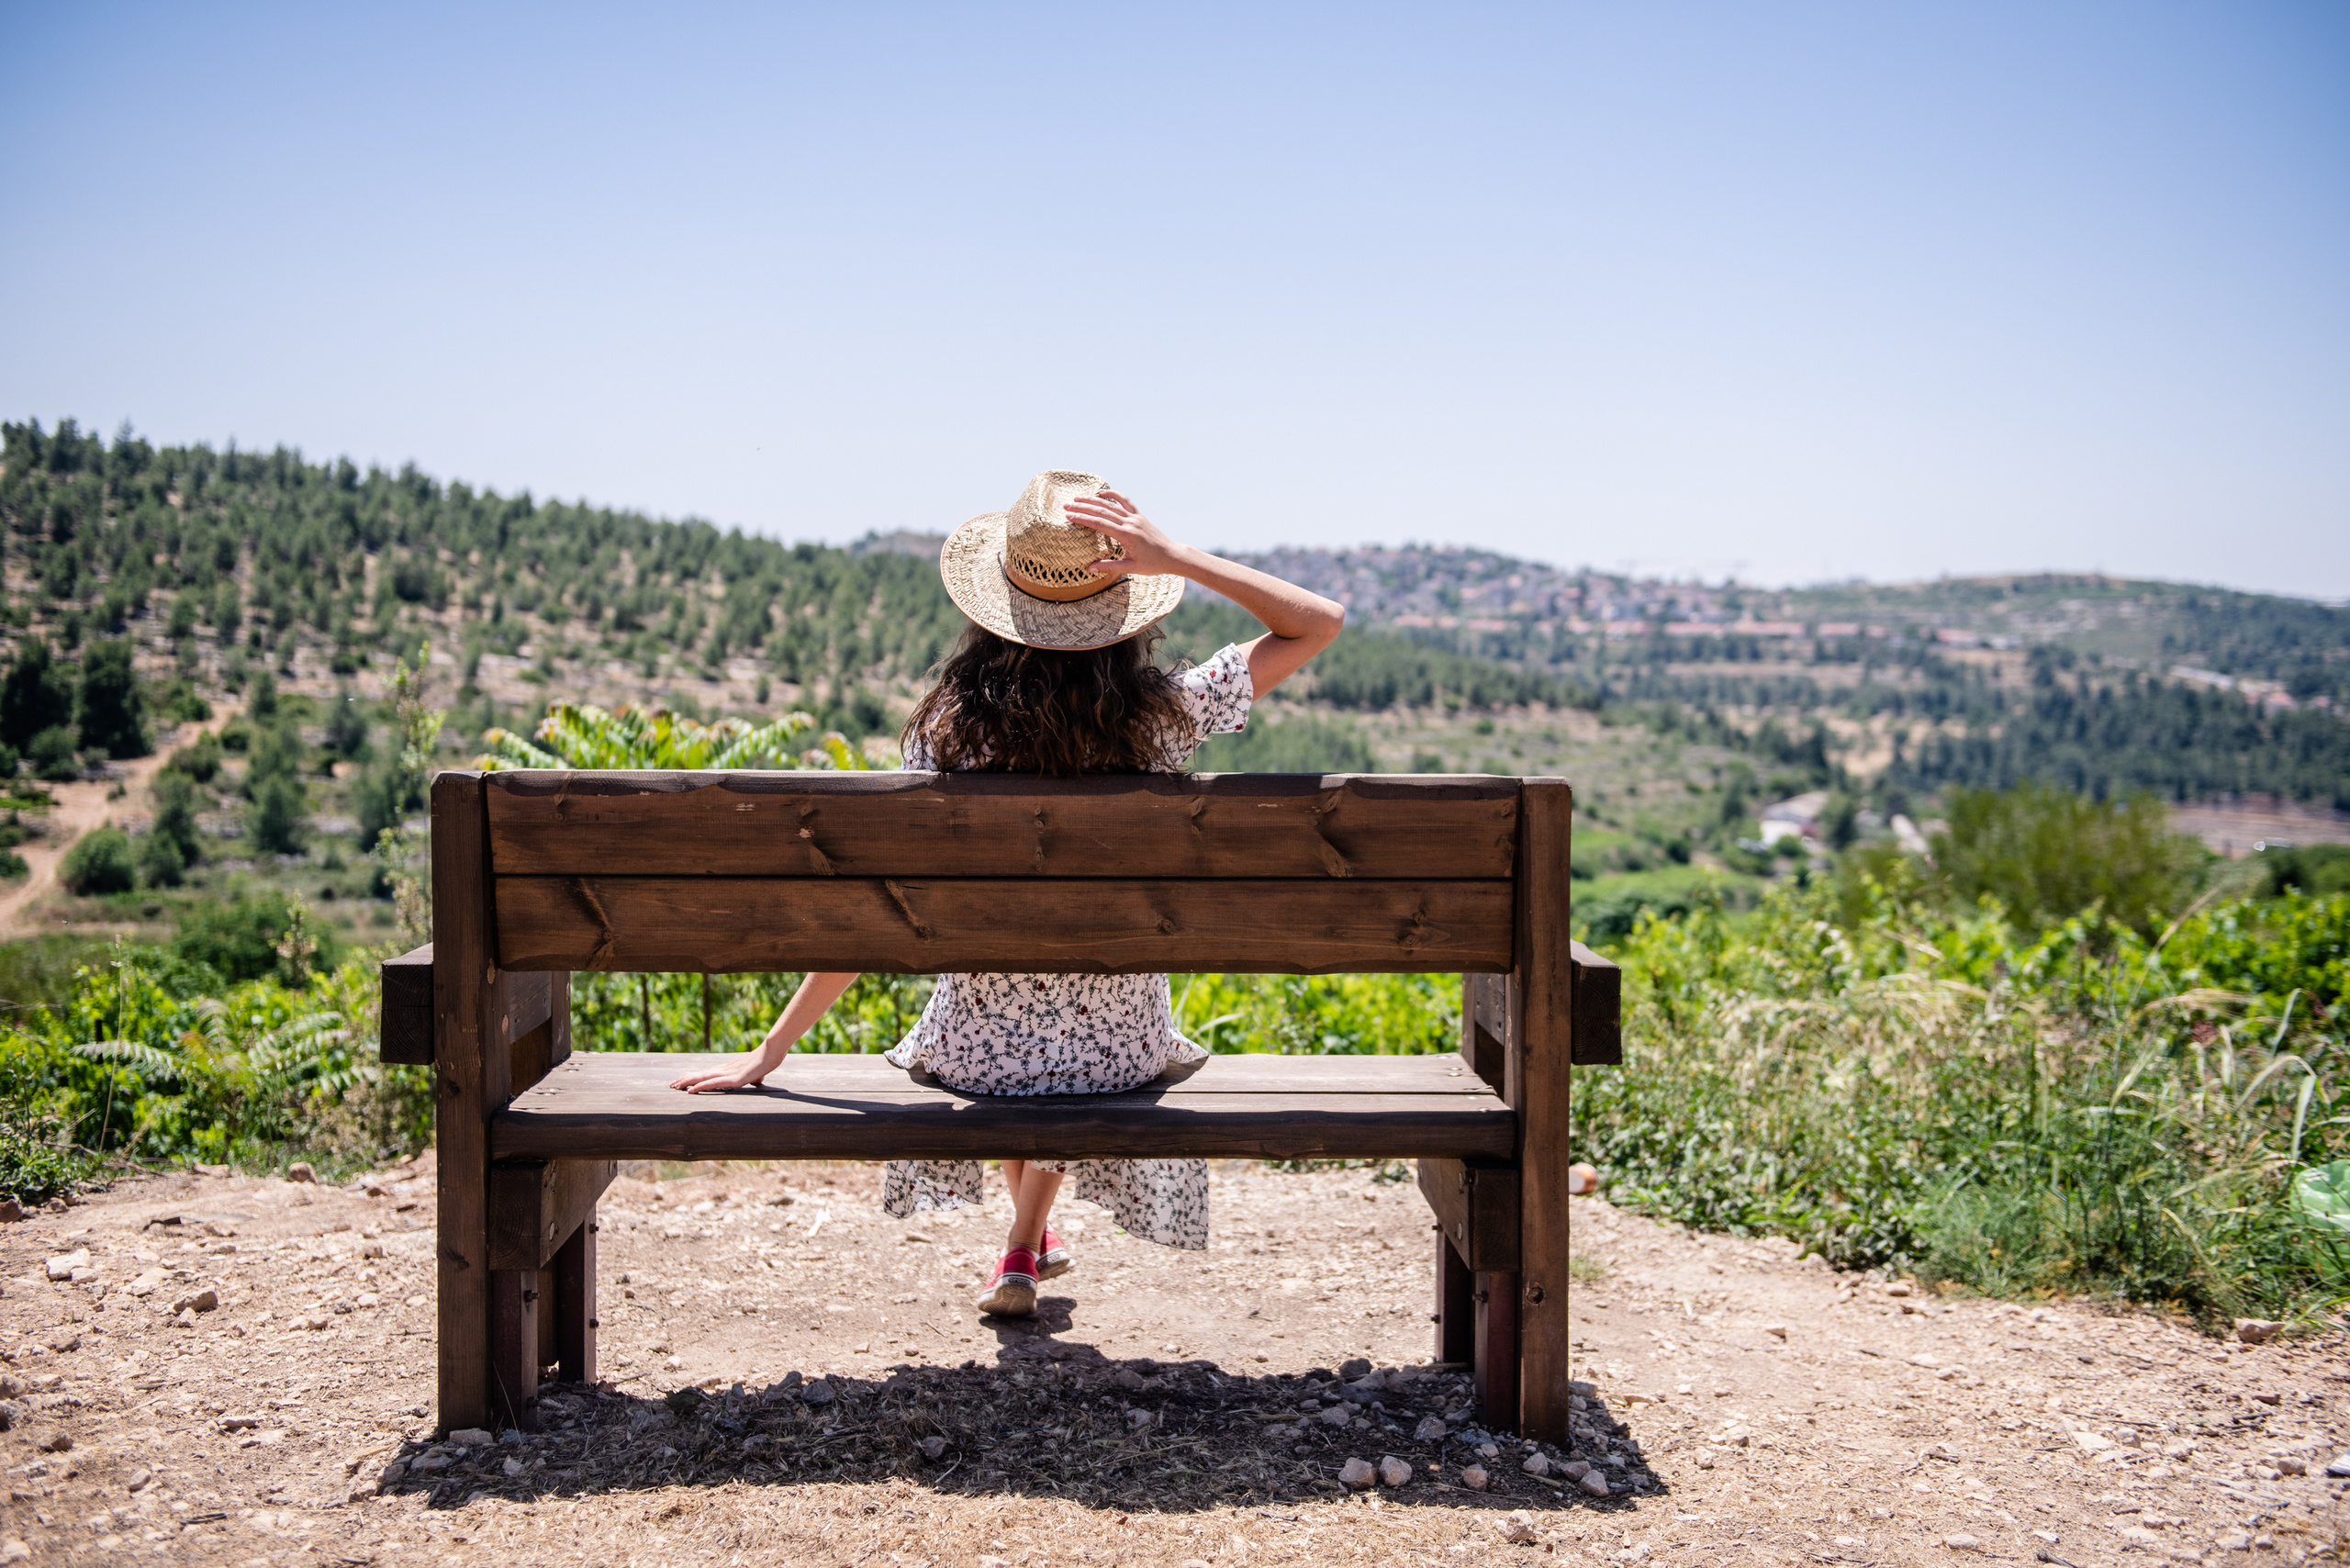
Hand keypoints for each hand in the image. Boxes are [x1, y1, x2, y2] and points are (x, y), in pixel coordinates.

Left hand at [669, 1054, 774, 1093]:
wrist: (773, 1051)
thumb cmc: (767, 1060)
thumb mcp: (757, 1072)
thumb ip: (754, 1076)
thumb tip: (757, 1079)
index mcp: (729, 1068)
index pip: (707, 1073)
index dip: (695, 1076)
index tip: (683, 1080)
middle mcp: (725, 1069)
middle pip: (701, 1074)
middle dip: (685, 1079)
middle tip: (671, 1084)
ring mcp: (728, 1073)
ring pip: (703, 1078)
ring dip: (688, 1082)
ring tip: (674, 1086)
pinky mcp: (734, 1079)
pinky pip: (713, 1083)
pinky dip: (700, 1086)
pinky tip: (691, 1090)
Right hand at [1062, 490, 1189, 578]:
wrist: (1172, 555)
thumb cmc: (1152, 564)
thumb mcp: (1130, 568)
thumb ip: (1109, 567)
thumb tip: (1089, 568)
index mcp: (1126, 535)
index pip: (1100, 524)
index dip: (1083, 519)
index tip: (1069, 516)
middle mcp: (1130, 523)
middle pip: (1102, 511)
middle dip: (1083, 508)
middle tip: (1066, 506)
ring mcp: (1135, 517)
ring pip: (1111, 505)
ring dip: (1093, 500)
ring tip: (1077, 498)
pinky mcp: (1139, 516)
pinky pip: (1125, 501)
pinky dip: (1114, 495)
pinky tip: (1102, 493)